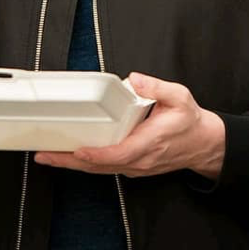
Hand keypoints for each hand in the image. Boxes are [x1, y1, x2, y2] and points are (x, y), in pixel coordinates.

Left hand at [34, 73, 226, 180]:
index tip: (79, 151)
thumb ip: (158, 87)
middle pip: (100, 166)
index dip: (97, 155)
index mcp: (150, 142)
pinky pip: (105, 168)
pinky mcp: (133, 166)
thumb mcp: (180, 97)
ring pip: (100, 169)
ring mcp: (136, 166)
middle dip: (71, 161)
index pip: (119, 154)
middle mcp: (140, 159)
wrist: (203, 144)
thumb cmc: (190, 122)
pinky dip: (86, 164)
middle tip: (45, 155)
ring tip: (49, 156)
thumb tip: (136, 79)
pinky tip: (70, 156)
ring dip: (74, 164)